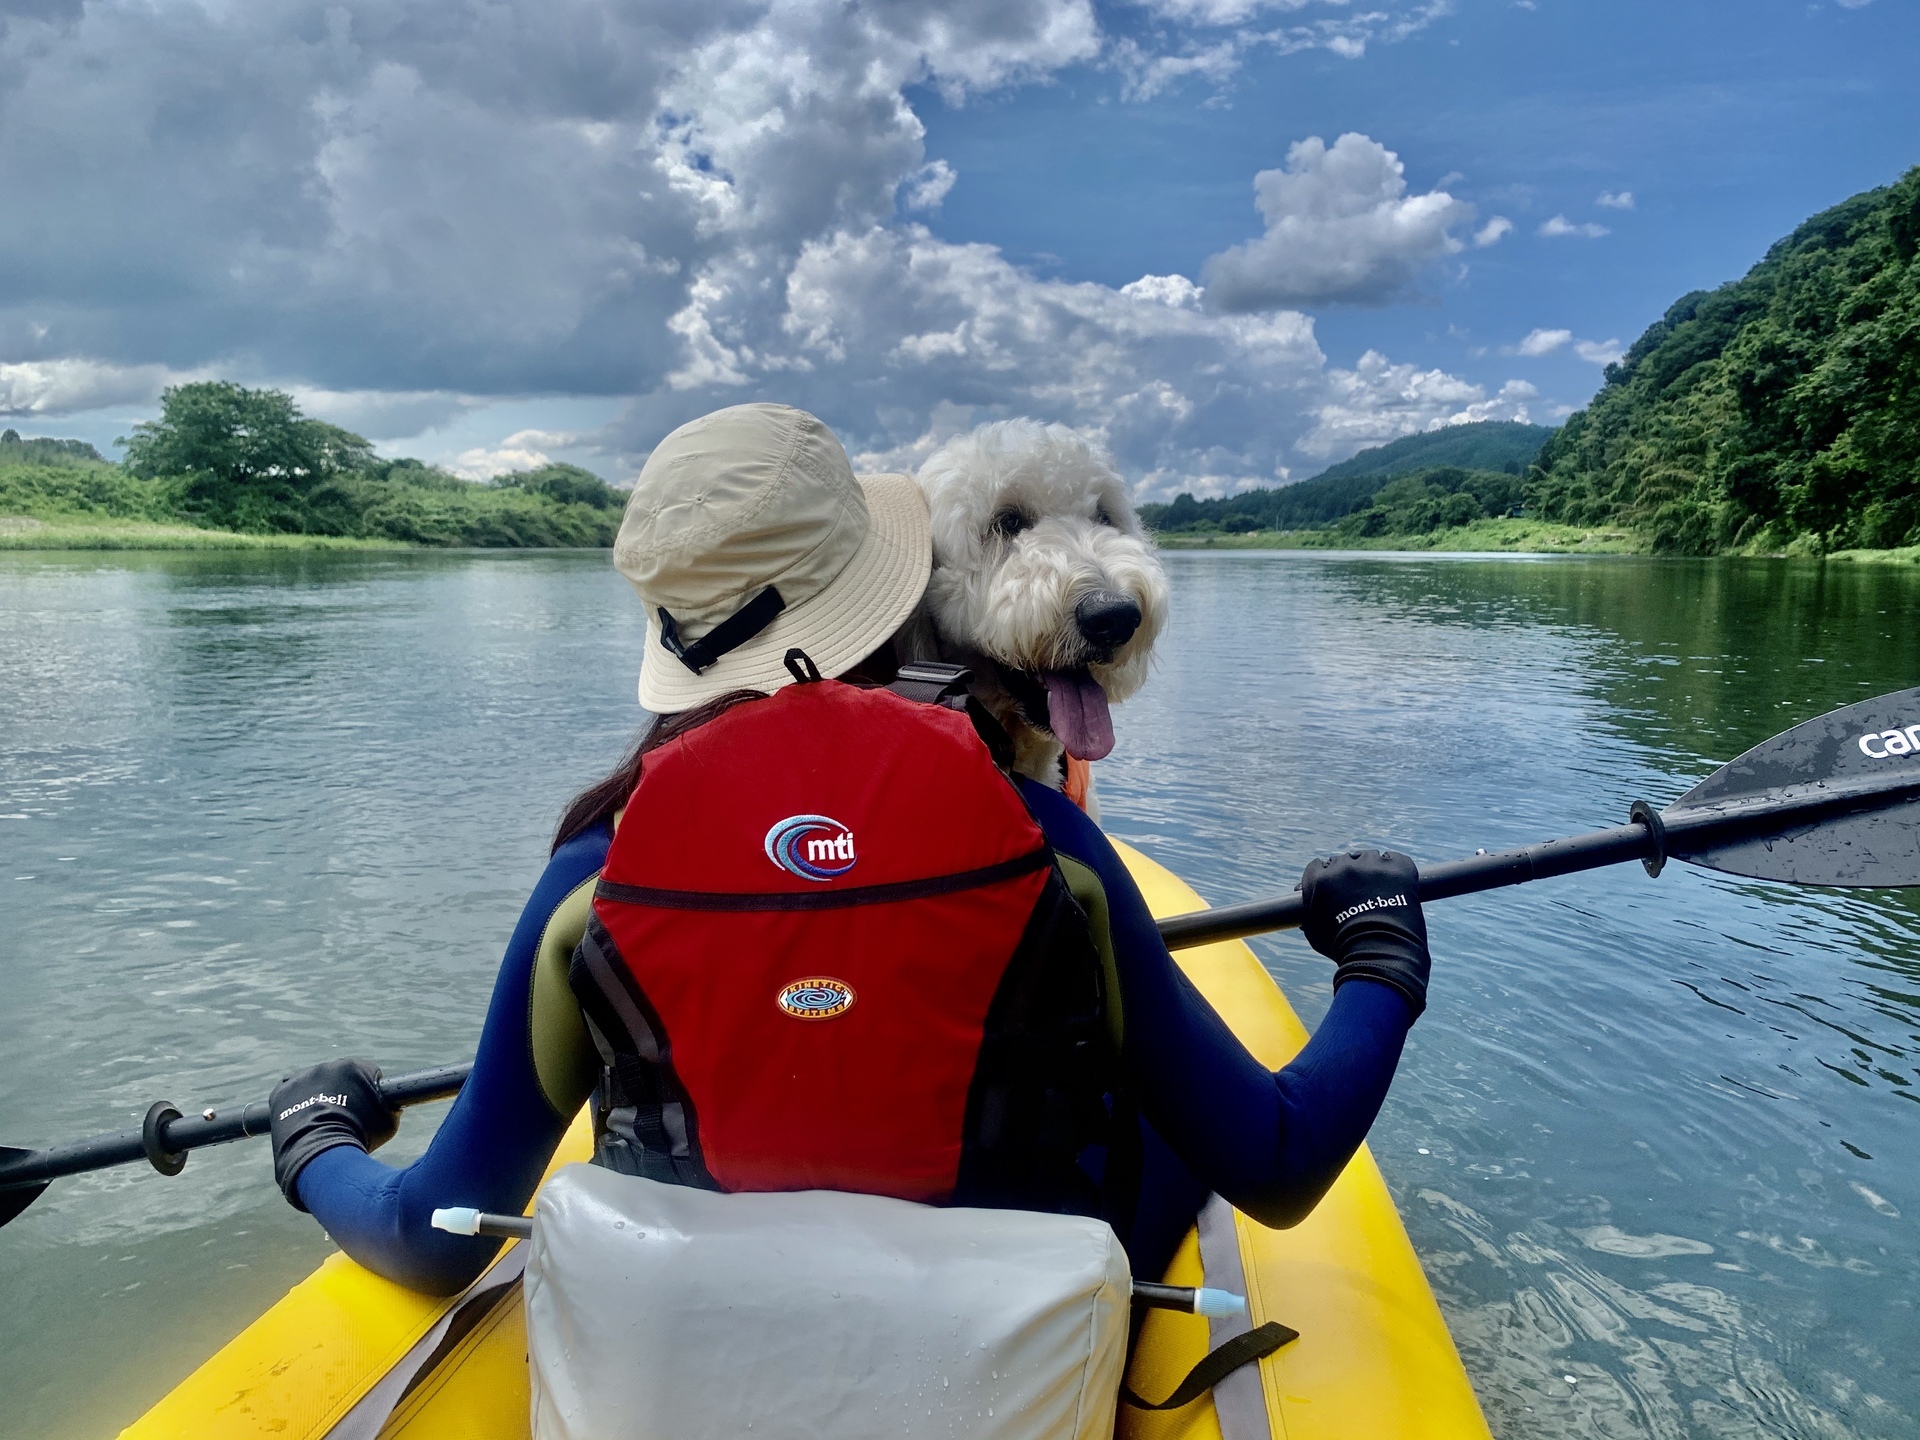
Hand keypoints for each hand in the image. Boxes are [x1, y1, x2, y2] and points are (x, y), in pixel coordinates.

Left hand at [268, 1058, 399, 1210]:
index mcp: (356, 1066)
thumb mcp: (389, 1123)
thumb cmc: (360, 1139)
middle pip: (338, 1077)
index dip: (368, 1092)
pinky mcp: (281, 1092)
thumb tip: (391, 1107)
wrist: (322, 1155)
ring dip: (317, 1096)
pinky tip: (301, 1117)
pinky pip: (289, 1091)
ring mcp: (302, 1077)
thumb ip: (389, 1108)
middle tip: (344, 1117)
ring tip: (320, 1122)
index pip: (367, 1073)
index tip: (366, 1109)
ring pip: (313, 1083)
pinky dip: (294, 1102)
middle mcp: (328, 1065)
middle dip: (342, 1092)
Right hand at [1297, 849, 1430, 1019]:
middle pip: (1344, 860)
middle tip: (1359, 892)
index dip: (1326, 877)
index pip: (1318, 867)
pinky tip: (1396, 883)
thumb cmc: (1344, 949)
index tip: (1334, 888)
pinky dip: (1395, 869)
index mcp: (1319, 879)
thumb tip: (1307, 913)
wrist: (1381, 953)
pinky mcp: (1398, 867)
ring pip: (1370, 858)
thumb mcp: (1315, 934)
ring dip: (1373, 870)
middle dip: (1349, 874)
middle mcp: (1343, 866)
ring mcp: (1372, 865)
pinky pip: (1395, 858)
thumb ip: (1310, 915)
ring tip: (1380, 889)